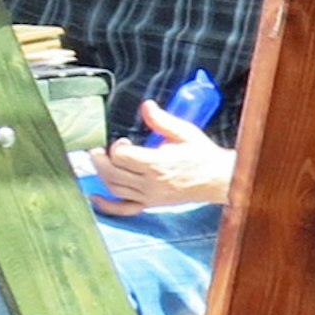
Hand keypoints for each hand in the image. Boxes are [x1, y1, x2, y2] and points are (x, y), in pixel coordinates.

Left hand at [96, 101, 232, 213]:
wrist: (220, 180)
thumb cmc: (203, 155)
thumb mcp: (185, 133)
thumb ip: (162, 121)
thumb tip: (146, 106)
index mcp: (158, 164)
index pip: (122, 156)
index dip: (117, 146)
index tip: (124, 140)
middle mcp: (151, 183)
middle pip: (112, 173)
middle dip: (100, 159)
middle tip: (97, 150)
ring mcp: (150, 196)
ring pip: (113, 188)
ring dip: (101, 174)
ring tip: (101, 163)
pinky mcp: (151, 204)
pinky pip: (123, 209)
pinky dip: (106, 205)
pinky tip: (94, 197)